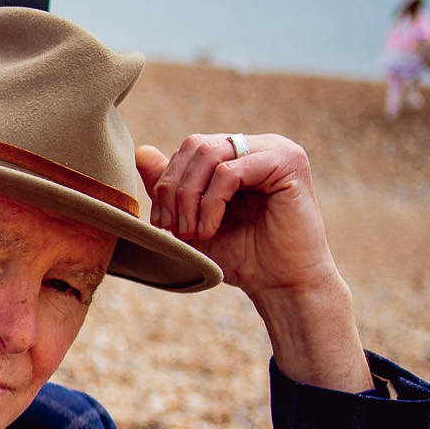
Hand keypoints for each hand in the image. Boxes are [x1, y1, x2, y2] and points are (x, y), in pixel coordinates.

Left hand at [138, 134, 369, 391]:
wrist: (280, 283)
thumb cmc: (240, 255)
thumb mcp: (191, 219)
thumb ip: (169, 188)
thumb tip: (141, 151)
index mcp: (239, 153)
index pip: (188, 150)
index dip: (165, 184)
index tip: (161, 224)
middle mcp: (258, 145)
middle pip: (195, 146)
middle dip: (174, 190)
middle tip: (173, 229)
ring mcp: (276, 150)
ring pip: (209, 154)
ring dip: (189, 199)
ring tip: (192, 233)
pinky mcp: (288, 163)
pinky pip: (230, 172)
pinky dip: (210, 204)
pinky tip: (210, 229)